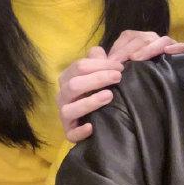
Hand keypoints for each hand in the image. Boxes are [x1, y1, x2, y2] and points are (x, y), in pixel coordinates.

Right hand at [57, 31, 183, 143]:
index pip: (80, 66)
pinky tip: (92, 126)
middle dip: (97, 79)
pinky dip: (81, 130)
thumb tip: (101, 50)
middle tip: (118, 77)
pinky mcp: (69, 132)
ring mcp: (65, 114)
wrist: (94, 116)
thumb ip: (99, 59)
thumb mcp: (99, 71)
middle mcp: (63, 95)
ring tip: (109, 96)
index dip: (101, 64)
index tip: (120, 66)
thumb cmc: (97, 88)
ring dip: (89, 102)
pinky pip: (71, 133)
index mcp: (68, 77)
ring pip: (69, 108)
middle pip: (74, 84)